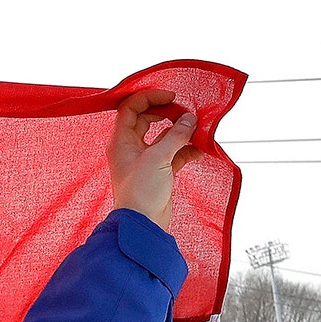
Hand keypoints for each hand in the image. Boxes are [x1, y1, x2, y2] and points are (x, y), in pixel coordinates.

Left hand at [107, 90, 199, 229]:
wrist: (143, 225)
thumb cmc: (141, 192)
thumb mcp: (158, 158)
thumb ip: (175, 136)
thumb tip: (190, 119)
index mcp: (121, 141)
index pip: (130, 108)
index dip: (149, 98)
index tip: (170, 96)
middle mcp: (130, 148)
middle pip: (146, 119)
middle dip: (166, 112)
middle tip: (184, 112)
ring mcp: (145, 159)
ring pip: (163, 136)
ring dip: (180, 131)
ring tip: (197, 129)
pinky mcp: (159, 171)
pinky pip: (174, 153)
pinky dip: (186, 149)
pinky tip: (200, 148)